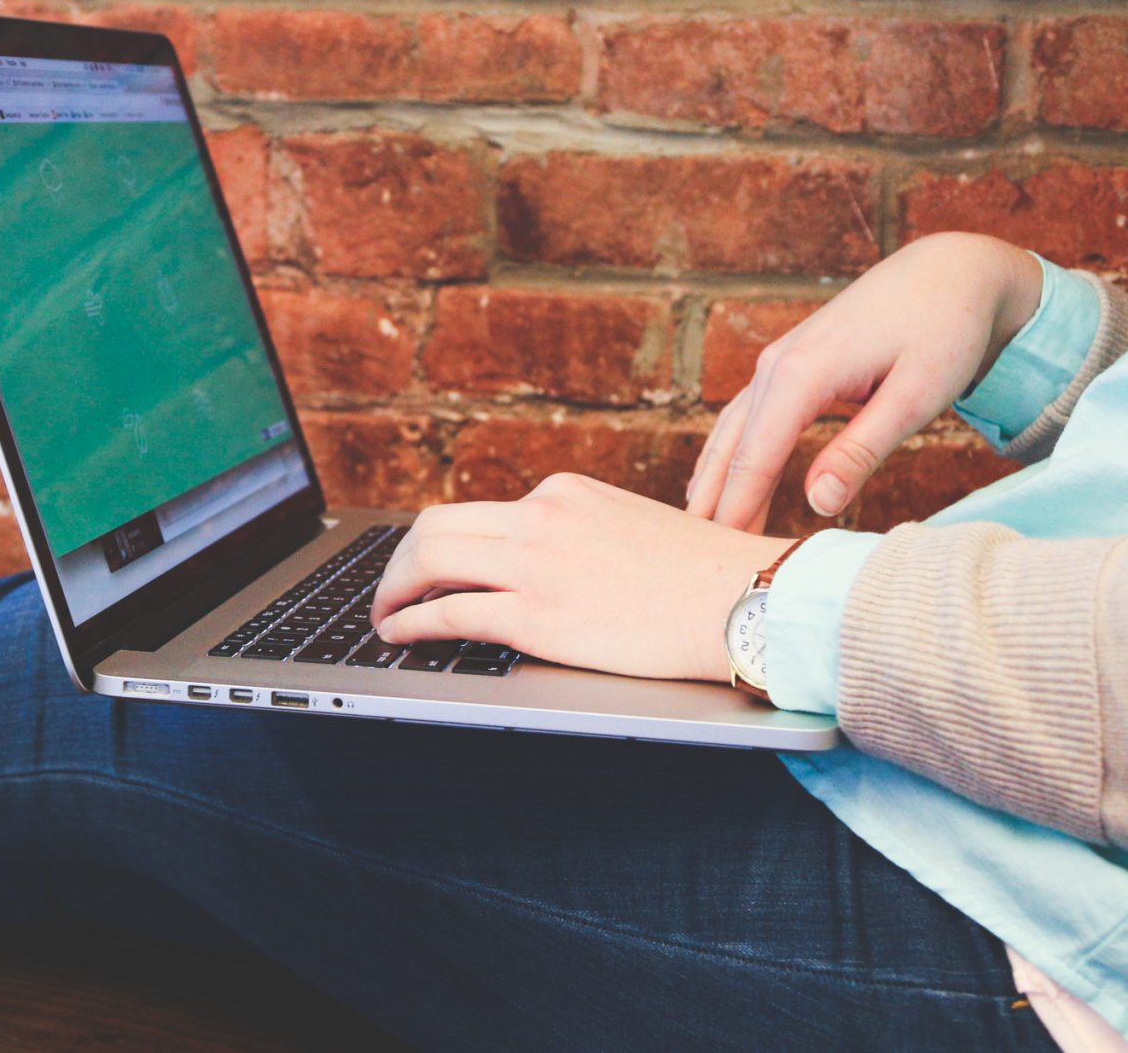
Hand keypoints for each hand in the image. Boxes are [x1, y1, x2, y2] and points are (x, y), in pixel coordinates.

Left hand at [370, 473, 783, 681]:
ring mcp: (535, 563)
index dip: (439, 544)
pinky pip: (448, 614)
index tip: (424, 567)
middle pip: (434, 526)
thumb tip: (539, 566)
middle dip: (400, 562)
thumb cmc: (699, 579)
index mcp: (562, 493)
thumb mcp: (626, 528)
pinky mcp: (537, 616)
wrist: (743, 601)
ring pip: (429, 562)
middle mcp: (540, 516)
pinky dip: (411, 623)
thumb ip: (577, 536)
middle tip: (389, 591)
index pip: (477, 512)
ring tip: (384, 616)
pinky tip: (399, 635)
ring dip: (393, 590)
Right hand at [685, 232, 1041, 532]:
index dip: (736, 508)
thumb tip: (817, 504)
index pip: (756, 456)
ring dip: (714, 479)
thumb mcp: (914, 396)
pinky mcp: (791, 362)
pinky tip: (721, 479)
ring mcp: (780, 360)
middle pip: (732, 446)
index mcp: (804, 373)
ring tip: (698, 530)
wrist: (951, 271)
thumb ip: (861, 449)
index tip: (718, 557)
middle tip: (695, 562)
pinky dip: (731, 453)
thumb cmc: (943, 332)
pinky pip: (747, 416)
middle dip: (715, 502)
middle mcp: (778, 365)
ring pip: (732, 430)